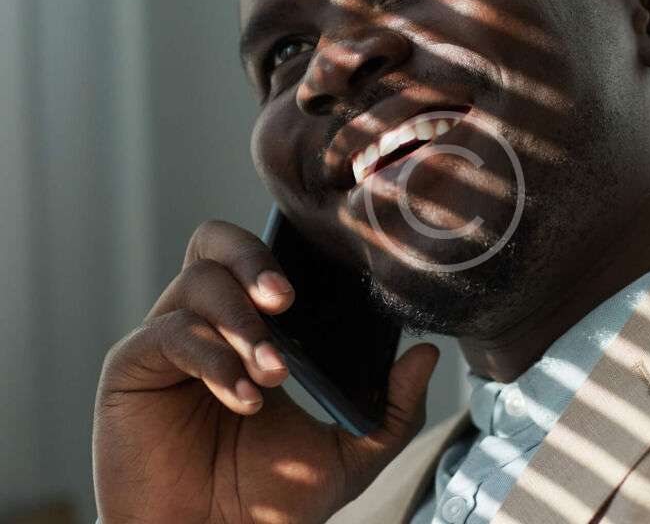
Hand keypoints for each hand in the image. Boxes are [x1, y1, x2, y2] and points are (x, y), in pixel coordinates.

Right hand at [93, 220, 438, 523]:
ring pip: (198, 284)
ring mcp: (168, 341)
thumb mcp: (349, 454)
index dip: (283, 252)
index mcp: (252, 329)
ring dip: (243, 324)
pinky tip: (243, 400)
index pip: (257, 258)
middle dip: (254, 259)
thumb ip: (393, 409)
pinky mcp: (133, 367)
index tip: (319, 278)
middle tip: (286, 301)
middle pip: (215, 242)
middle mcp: (207, 323)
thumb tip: (425, 353)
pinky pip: (171, 333)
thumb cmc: (269, 498)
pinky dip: (215, 361)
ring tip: (273, 374)